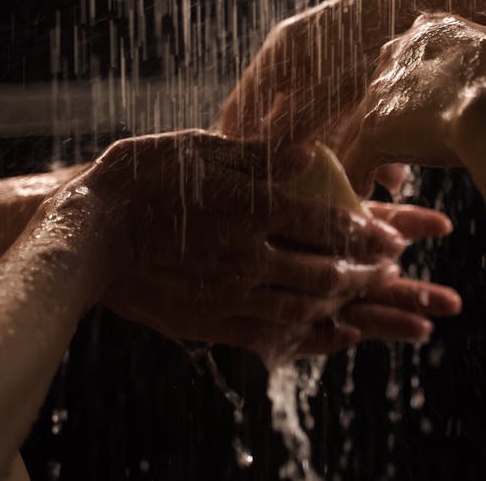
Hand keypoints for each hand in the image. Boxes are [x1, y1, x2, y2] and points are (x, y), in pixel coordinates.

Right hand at [61, 129, 458, 358]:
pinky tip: (339, 334)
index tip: (400, 236)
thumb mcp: (199, 148)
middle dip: (371, 272)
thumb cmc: (142, 179)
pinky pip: (274, 337)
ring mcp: (231, 295)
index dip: (371, 231)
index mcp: (250, 207)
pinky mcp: (213, 323)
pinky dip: (314, 337)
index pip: (329, 223)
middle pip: (327, 271)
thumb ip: (260, 154)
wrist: (85, 237)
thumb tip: (314, 152)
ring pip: (307, 307)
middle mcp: (248, 256)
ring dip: (351, 305)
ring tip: (380, 300)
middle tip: (398, 271)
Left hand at [340, 13, 485, 193]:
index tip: (436, 122)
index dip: (423, 99)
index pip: (415, 64)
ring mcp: (384, 90)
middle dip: (396, 128)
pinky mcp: (376, 128)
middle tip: (409, 160)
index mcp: (439, 32)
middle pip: (383, 94)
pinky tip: (368, 205)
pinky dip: (360, 184)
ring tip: (391, 186)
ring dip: (375, 158)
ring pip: (363, 127)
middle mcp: (402, 52)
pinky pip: (355, 161)